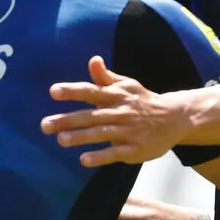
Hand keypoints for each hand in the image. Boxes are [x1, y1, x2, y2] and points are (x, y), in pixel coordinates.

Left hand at [40, 56, 186, 166]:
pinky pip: (115, 153)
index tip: (53, 92)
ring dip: (80, 137)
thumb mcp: (127, 85)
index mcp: (116, 95)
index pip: (91, 91)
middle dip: (67, 120)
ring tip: (60, 140)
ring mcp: (128, 131)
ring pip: (101, 134)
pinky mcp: (135, 149)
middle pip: (91, 116)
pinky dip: (100, 156)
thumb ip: (106, 77)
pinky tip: (83, 160)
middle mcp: (121, 112)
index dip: (73, 91)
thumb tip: (93, 59)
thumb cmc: (143, 101)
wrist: (174, 118)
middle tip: (44, 125)